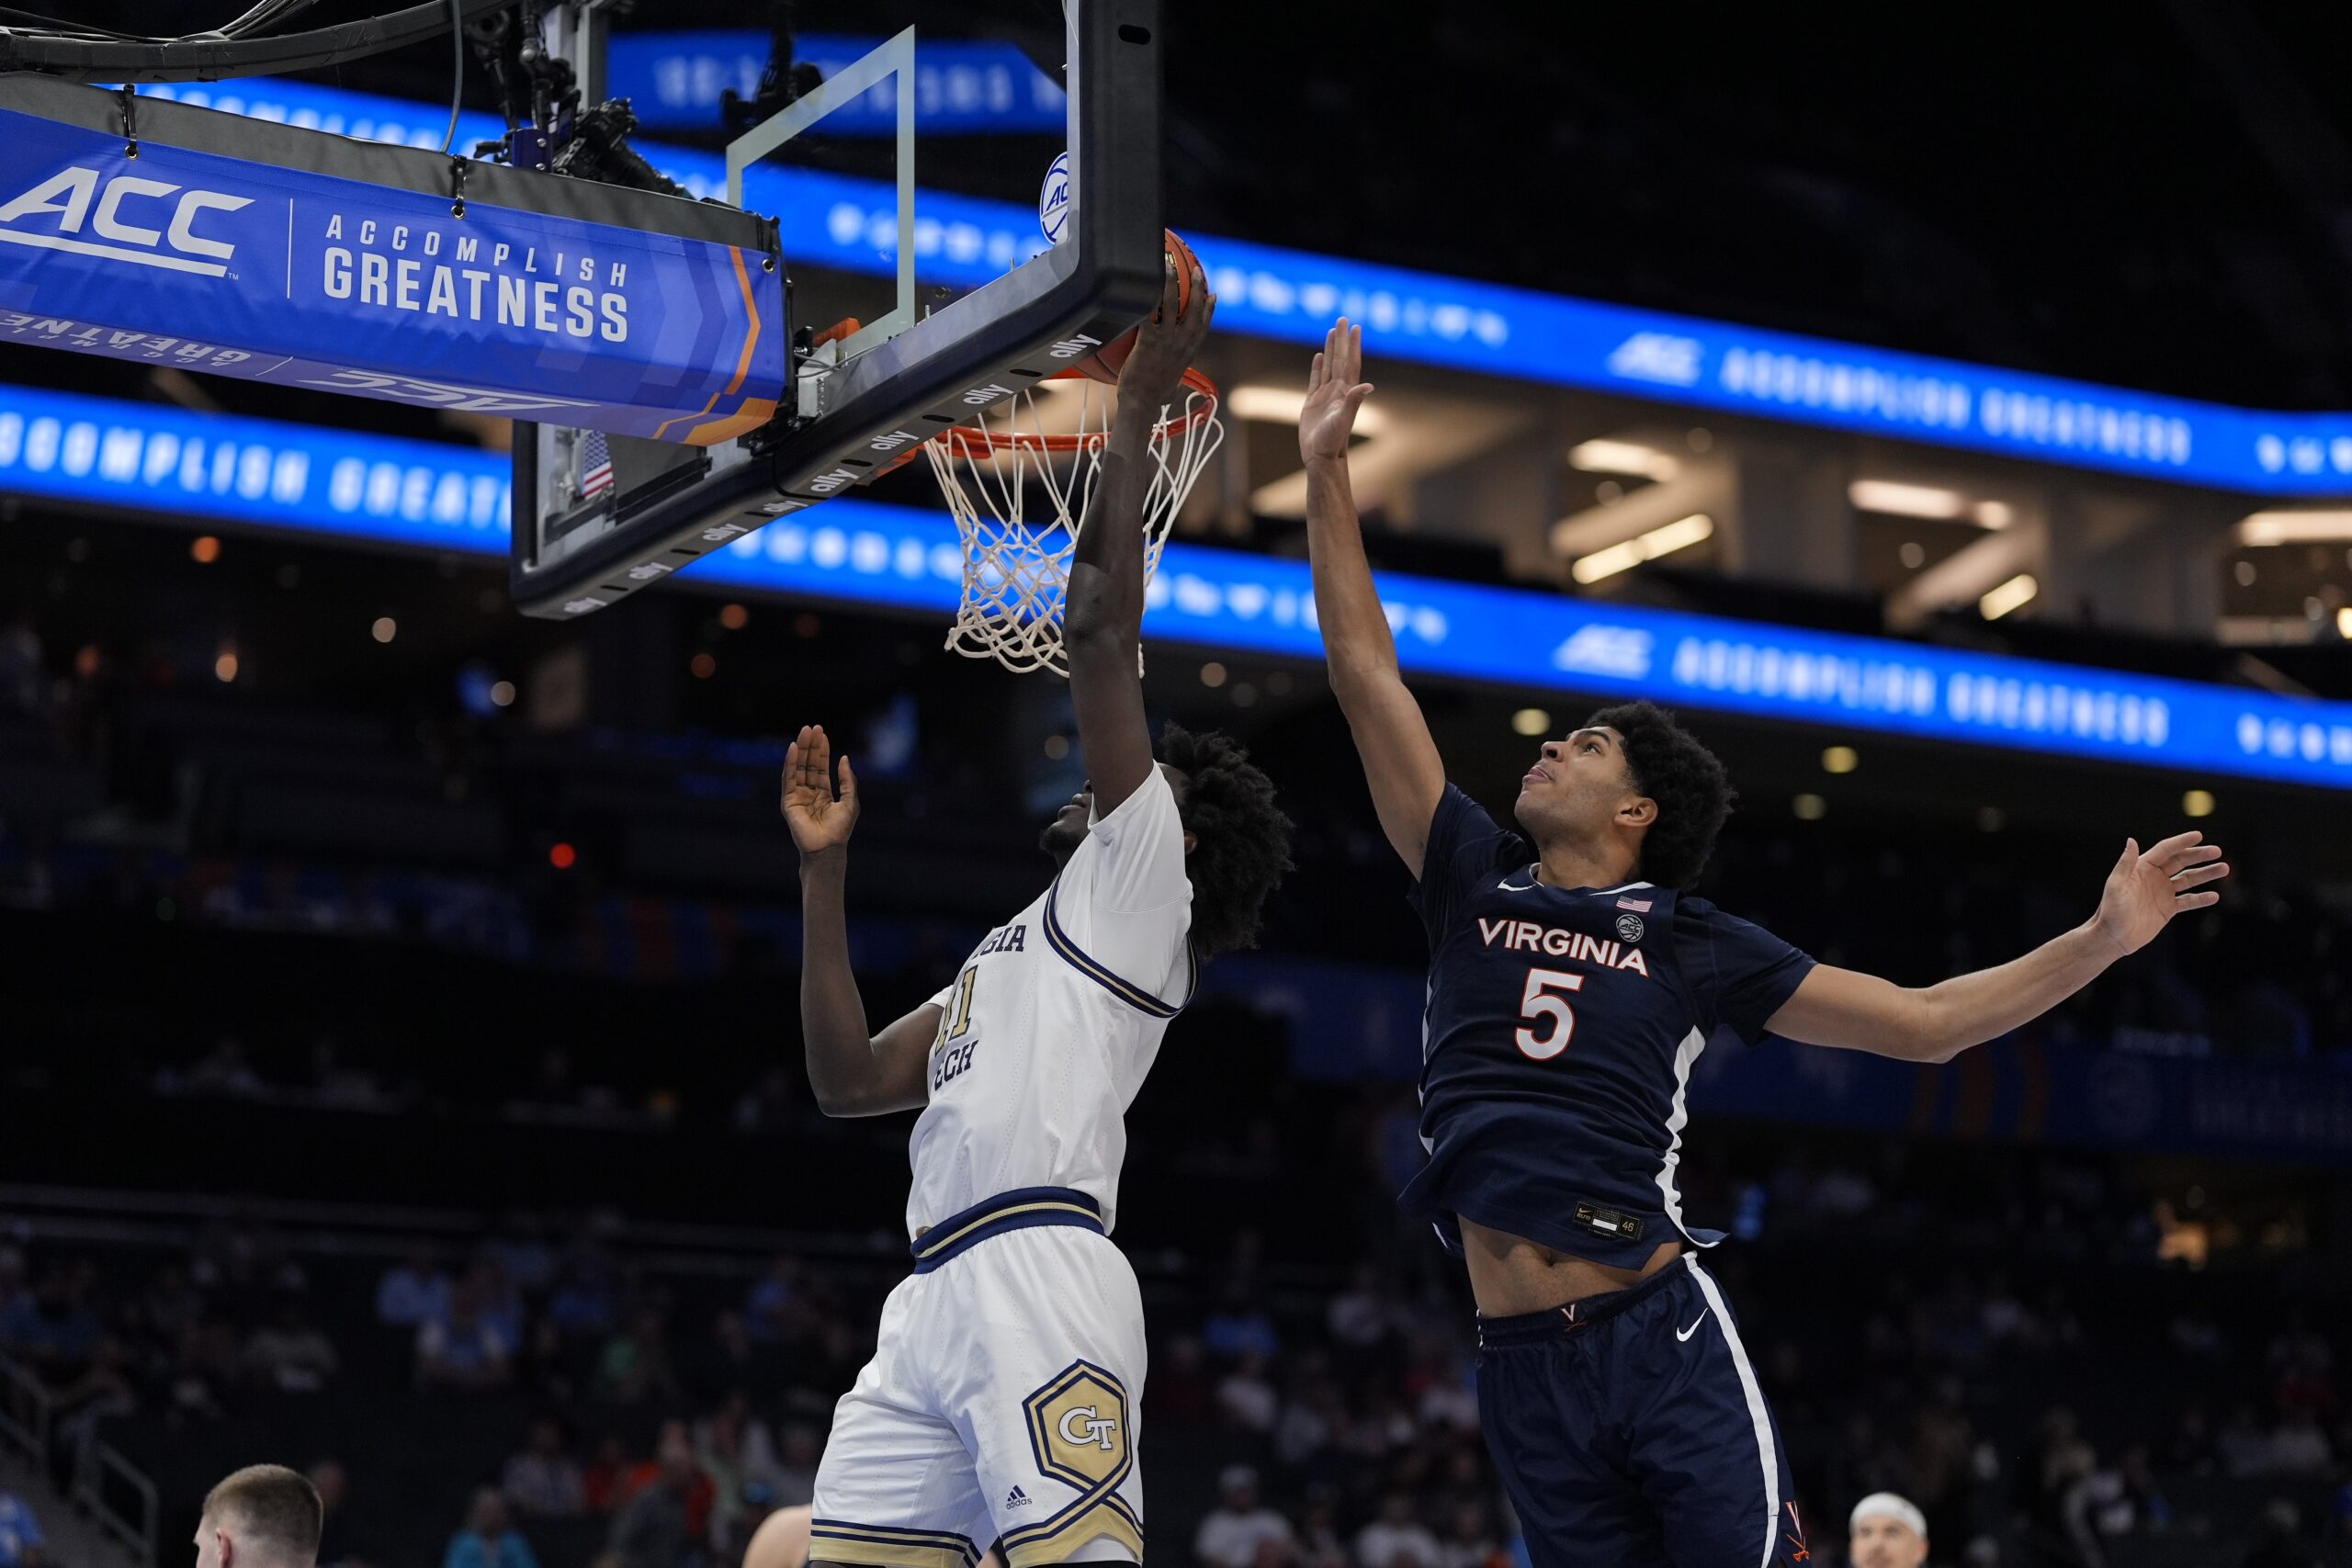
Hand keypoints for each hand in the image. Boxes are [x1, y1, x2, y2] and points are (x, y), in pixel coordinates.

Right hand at [782, 724, 858, 856]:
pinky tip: (792, 749)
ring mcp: (797, 796)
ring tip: (804, 732)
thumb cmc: (841, 829)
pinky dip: (789, 763)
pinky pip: (788, 779)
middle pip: (808, 764)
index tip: (822, 733)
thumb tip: (844, 758)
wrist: (828, 847)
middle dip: (810, 746)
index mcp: (822, 793)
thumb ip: (848, 780)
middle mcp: (808, 792)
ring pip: (798, 768)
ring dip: (800, 749)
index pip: (820, 767)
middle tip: (812, 727)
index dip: (822, 750)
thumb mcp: (850, 800)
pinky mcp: (788, 802)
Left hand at [1116, 248, 1215, 411]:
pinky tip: (1142, 285)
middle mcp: (1181, 344)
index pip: (1203, 325)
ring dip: (1171, 283)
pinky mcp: (1148, 341)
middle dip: (1196, 287)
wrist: (1141, 404)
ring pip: (1171, 305)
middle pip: (1194, 309)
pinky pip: (1147, 313)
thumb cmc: (1153, 399)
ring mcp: (1166, 341)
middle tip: (1196, 271)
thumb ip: (1175, 383)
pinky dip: (1145, 298)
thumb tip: (1175, 388)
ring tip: (1169, 267)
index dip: (1210, 308)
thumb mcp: (1171, 389)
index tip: (1213, 294)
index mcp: (1189, 353)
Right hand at [1299, 317, 1374, 464]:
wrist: (1321, 456)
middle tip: (1343, 319)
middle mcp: (1338, 391)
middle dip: (1342, 339)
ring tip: (1332, 331)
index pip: (1350, 362)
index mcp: (1345, 391)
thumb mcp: (1343, 419)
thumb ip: (1354, 401)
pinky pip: (1316, 379)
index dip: (1353, 344)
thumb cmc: (1333, 441)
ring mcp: (1325, 396)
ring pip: (1329, 366)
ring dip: (1331, 348)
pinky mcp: (1313, 403)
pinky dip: (1317, 367)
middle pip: (1340, 359)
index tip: (1355, 327)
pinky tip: (1319, 356)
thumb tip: (1368, 386)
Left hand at [2091, 831, 2226, 954]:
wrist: (2113, 937)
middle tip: (2217, 851)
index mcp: (2141, 868)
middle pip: (2181, 861)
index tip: (2199, 835)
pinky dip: (2201, 898)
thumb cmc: (2111, 911)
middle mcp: (2154, 877)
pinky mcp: (2168, 908)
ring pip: (2189, 879)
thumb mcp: (2116, 886)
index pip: (2165, 850)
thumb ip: (2125, 864)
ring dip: (2206, 874)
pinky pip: (2189, 901)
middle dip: (2199, 855)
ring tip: (2224, 868)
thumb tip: (2131, 840)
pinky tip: (2214, 896)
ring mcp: (2163, 892)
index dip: (2181, 842)